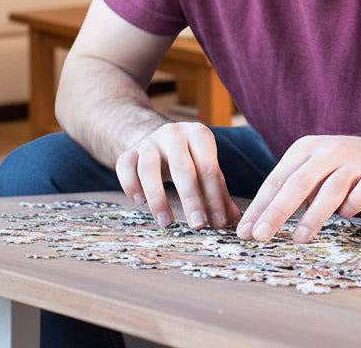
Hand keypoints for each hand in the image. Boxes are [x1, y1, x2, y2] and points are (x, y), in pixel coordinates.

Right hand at [115, 121, 241, 231]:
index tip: (218, 223)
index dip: (215, 197)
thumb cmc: (189, 158)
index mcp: (199, 134)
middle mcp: (174, 133)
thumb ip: (219, 192)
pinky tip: (139, 202)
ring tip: (167, 222)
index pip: (208, 168)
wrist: (157, 138)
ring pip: (149, 169)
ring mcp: (149, 141)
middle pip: (182, 168)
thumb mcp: (206, 167)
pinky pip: (125, 167)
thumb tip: (235, 221)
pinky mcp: (129, 151)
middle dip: (192, 199)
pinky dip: (130, 185)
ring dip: (158, 198)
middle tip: (198, 226)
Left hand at [236, 135, 360, 242]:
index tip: (245, 232)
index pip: (277, 180)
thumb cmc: (336, 169)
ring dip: (313, 216)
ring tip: (299, 239)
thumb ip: (288, 191)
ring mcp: (353, 161)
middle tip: (260, 236)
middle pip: (298, 183)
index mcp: (304, 149)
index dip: (260, 206)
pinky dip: (352, 205)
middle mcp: (327, 151)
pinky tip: (346, 215)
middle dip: (277, 211)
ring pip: (330, 190)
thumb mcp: (310, 171)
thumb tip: (258, 225)